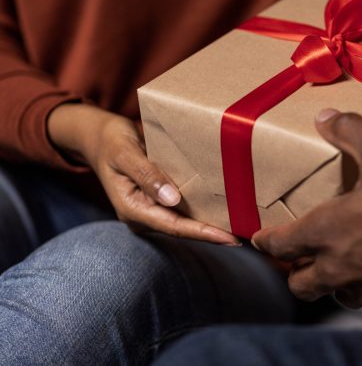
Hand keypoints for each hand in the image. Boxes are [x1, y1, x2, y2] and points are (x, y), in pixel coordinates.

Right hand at [47, 103, 238, 244]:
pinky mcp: (159, 200)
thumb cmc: (111, 142)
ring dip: (211, 224)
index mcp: (132, 209)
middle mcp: (143, 214)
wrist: (100, 137)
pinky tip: (227, 209)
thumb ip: (146, 174)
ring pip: (185, 221)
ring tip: (243, 226)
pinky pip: (184, 209)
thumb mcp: (125, 153)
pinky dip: (204, 210)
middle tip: (246, 236)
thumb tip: (172, 199)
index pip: (174, 226)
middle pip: (183, 229)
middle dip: (213, 234)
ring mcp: (151, 209)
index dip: (203, 233)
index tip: (229, 238)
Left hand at [252, 109, 361, 306]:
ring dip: (330, 280)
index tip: (259, 238)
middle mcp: (340, 266)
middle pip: (300, 283)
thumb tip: (325, 117)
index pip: (281, 243)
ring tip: (339, 261)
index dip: (265, 240)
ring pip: (334, 293)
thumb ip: (352, 130)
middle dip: (294, 270)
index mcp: (327, 231)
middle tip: (298, 256)